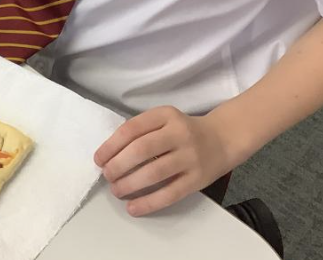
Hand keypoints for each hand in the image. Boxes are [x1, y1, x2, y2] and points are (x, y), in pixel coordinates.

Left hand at [94, 106, 231, 216]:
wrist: (223, 139)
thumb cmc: (184, 131)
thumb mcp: (165, 120)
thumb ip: (142, 131)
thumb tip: (110, 155)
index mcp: (166, 115)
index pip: (132, 128)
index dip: (111, 145)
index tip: (99, 159)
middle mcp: (179, 133)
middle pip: (141, 150)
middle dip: (118, 165)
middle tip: (107, 176)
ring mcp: (190, 157)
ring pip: (154, 173)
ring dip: (130, 184)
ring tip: (117, 190)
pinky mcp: (197, 179)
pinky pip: (170, 194)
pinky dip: (148, 203)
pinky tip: (133, 207)